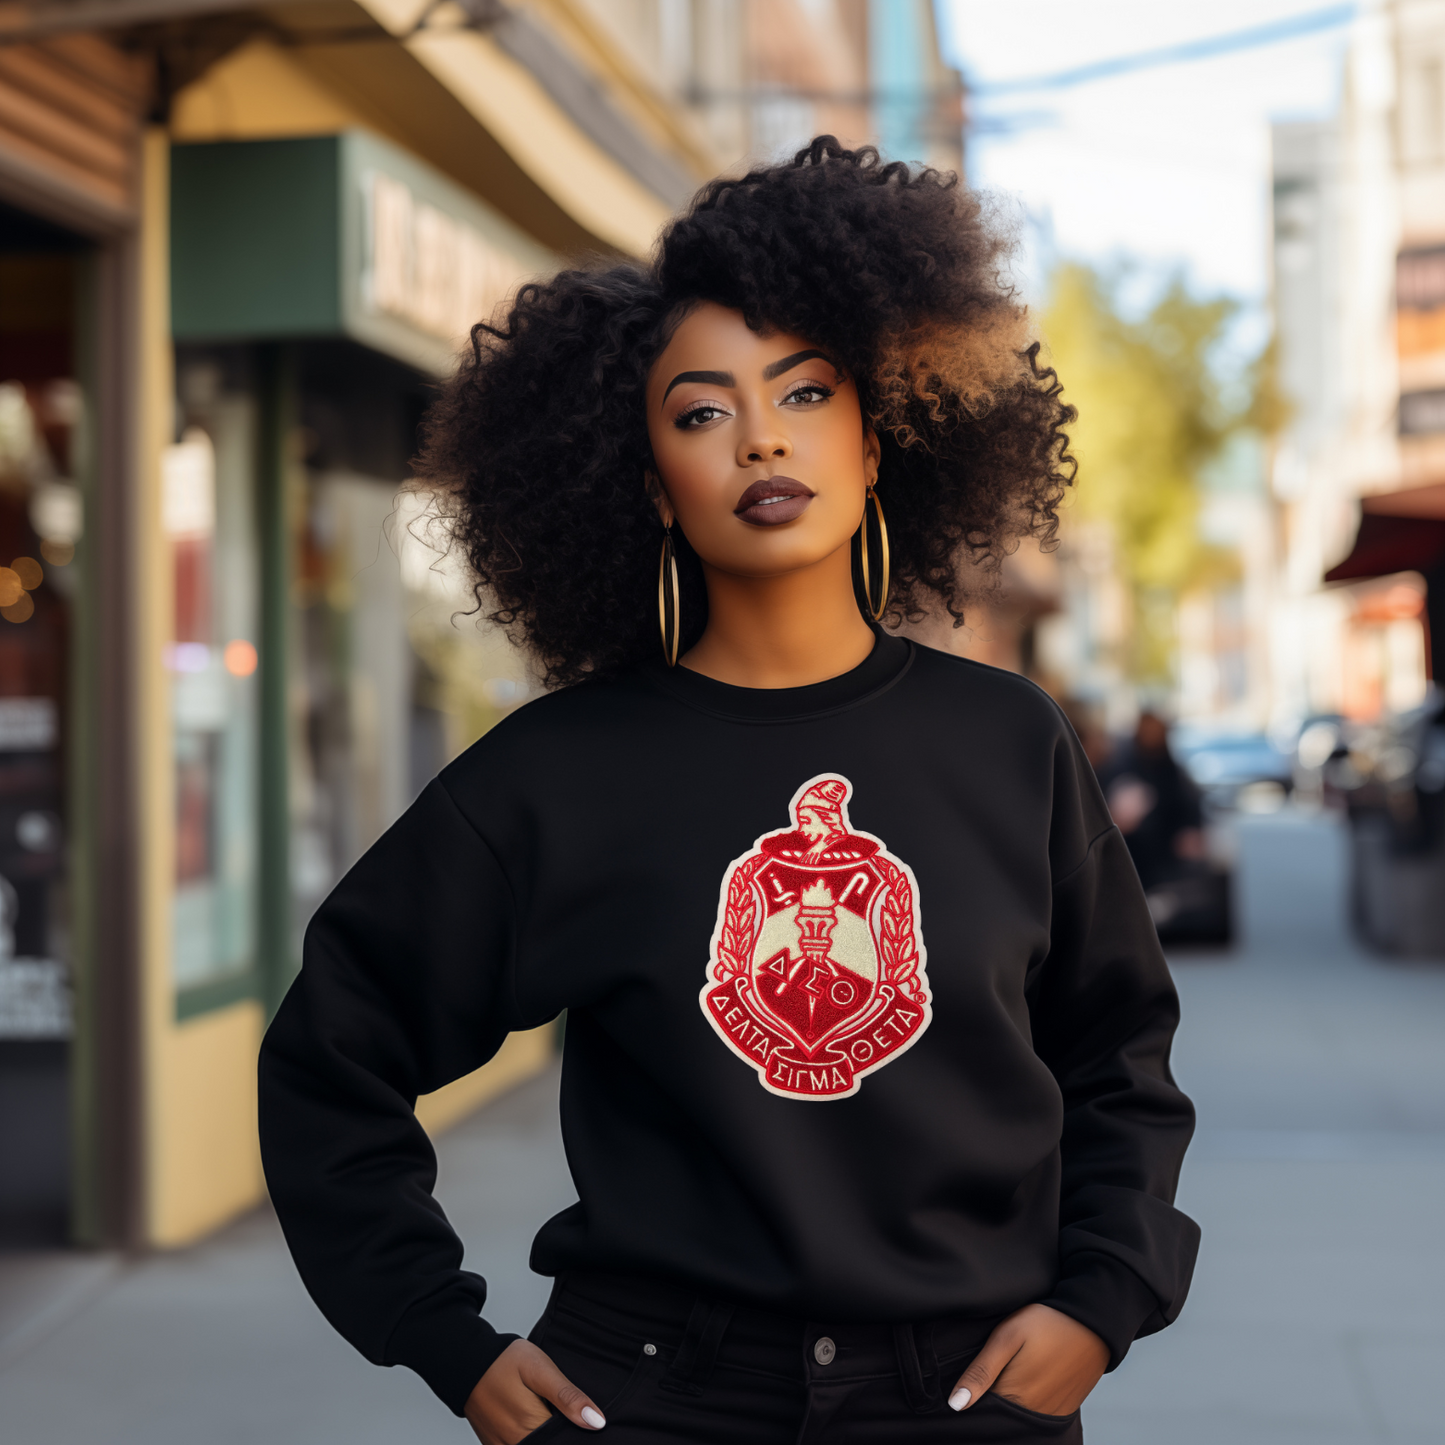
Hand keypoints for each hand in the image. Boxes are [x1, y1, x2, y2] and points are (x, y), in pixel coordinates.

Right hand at [464, 1339, 605, 1444]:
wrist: (468, 1362)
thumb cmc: (504, 1361)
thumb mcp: (540, 1370)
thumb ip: (567, 1397)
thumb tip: (597, 1422)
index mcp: (530, 1427)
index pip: (566, 1441)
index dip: (578, 1433)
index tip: (584, 1420)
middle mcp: (515, 1443)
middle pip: (551, 1444)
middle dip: (562, 1433)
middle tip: (557, 1406)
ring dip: (546, 1435)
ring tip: (546, 1410)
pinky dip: (531, 1437)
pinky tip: (535, 1420)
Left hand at [949, 1304, 1107, 1416]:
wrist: (1092, 1323)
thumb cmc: (1046, 1324)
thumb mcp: (1007, 1338)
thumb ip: (981, 1372)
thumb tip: (955, 1405)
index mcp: (1014, 1397)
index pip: (981, 1412)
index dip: (970, 1398)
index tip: (966, 1384)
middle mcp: (1032, 1414)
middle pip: (999, 1416)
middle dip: (987, 1402)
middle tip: (987, 1375)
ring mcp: (1050, 1414)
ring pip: (1017, 1417)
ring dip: (1006, 1403)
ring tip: (1005, 1375)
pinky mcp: (1063, 1410)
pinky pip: (1036, 1416)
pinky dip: (1025, 1405)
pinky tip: (1023, 1382)